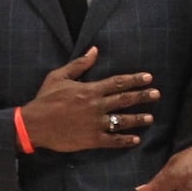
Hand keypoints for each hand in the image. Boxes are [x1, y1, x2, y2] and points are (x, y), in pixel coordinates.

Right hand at [20, 46, 159, 151]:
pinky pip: (112, 140)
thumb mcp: (59, 76)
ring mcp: (95, 124)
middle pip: (125, 100)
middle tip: (157, 95)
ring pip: (122, 121)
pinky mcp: (92, 140)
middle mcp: (96, 106)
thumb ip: (80, 64)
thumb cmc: (45, 99)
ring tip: (150, 118)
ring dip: (138, 119)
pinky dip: (125, 140)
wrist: (34, 124)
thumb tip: (95, 50)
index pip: (118, 83)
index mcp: (90, 90)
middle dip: (143, 97)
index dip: (135, 80)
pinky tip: (135, 139)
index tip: (149, 78)